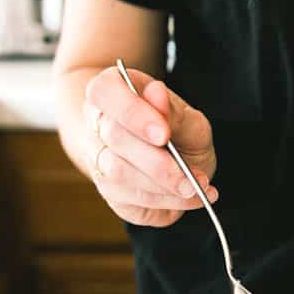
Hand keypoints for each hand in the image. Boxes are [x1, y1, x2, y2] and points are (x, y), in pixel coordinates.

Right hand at [82, 66, 217, 227]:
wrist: (173, 160)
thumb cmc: (178, 132)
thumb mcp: (188, 119)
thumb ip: (174, 111)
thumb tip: (157, 94)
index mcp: (111, 91)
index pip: (104, 93)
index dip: (132, 113)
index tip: (163, 134)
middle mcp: (97, 124)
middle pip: (114, 139)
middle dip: (157, 163)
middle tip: (192, 176)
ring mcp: (97, 160)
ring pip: (118, 174)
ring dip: (163, 186)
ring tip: (196, 187)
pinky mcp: (108, 192)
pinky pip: (130, 201)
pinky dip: (166, 203)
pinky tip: (189, 198)